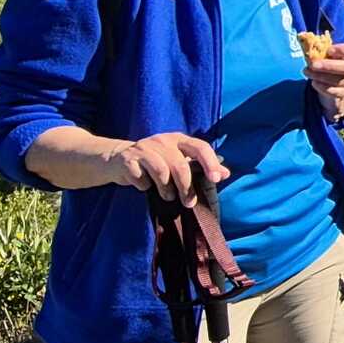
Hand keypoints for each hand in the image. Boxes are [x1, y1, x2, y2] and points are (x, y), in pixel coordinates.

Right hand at [108, 133, 228, 206]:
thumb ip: (201, 166)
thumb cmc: (155, 162)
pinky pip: (141, 177)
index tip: (216, 179)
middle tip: (189, 203)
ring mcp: (144, 148)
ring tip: (168, 196)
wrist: (117, 159)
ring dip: (166, 189)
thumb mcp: (179, 160)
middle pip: (181, 165)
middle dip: (187, 187)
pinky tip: (144, 187)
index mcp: (179, 139)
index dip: (210, 163)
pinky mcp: (128, 159)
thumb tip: (225, 173)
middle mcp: (163, 141)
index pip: (200, 147)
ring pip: (161, 172)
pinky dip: (144, 186)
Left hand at [308, 40, 343, 121]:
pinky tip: (313, 82)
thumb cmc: (335, 57)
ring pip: (340, 81)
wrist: (342, 77)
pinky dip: (323, 88)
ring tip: (307, 72)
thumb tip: (304, 38)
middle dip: (329, 66)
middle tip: (314, 64)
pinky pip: (335, 92)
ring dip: (322, 77)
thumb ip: (324, 45)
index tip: (329, 50)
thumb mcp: (332, 49)